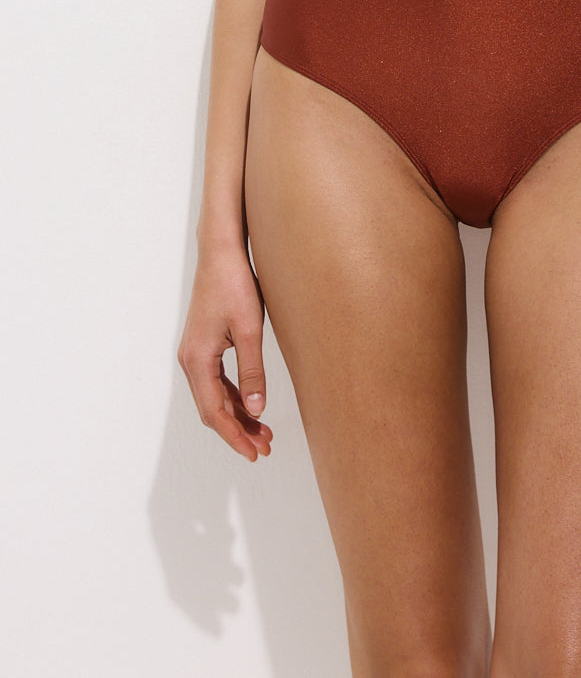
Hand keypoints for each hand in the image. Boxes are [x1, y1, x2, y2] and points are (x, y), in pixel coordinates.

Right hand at [178, 243, 273, 460]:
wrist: (221, 253)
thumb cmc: (235, 285)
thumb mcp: (249, 330)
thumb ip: (253, 372)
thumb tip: (257, 411)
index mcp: (198, 360)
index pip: (214, 412)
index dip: (235, 436)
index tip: (255, 454)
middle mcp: (190, 361)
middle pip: (212, 409)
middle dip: (237, 431)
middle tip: (264, 448)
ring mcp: (195, 353)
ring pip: (215, 397)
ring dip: (237, 415)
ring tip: (264, 433)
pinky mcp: (203, 346)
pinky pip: (217, 381)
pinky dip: (234, 397)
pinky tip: (252, 406)